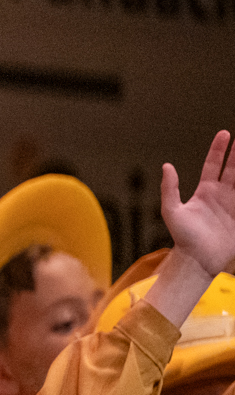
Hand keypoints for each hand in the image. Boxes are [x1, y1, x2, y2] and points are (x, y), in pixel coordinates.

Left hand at [144, 130, 234, 326]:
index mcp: (205, 192)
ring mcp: (233, 206)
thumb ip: (169, 188)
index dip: (219, 150)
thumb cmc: (182, 237)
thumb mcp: (171, 211)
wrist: (197, 259)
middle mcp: (221, 196)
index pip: (214, 165)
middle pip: (233, 169)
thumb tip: (166, 166)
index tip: (225, 134)